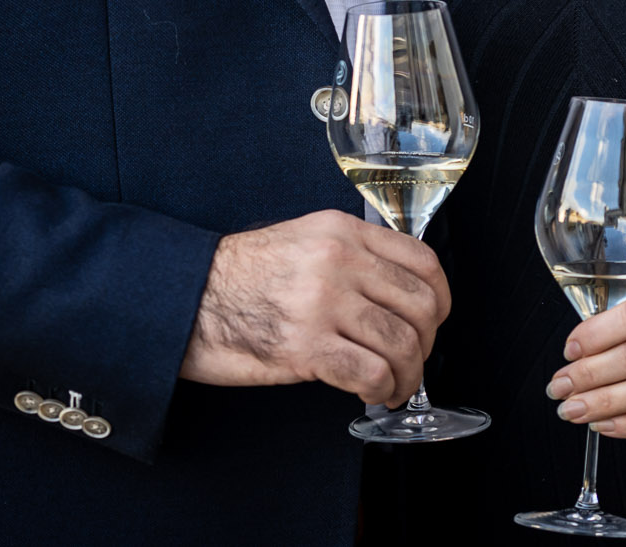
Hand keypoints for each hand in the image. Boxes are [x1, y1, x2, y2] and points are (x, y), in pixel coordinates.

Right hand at [180, 209, 451, 407]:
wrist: (185, 299)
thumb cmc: (239, 277)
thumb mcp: (302, 241)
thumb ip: (351, 257)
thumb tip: (395, 294)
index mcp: (340, 232)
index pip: (422, 260)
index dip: (440, 298)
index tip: (434, 320)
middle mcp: (338, 260)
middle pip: (420, 306)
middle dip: (426, 344)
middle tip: (413, 360)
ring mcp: (322, 302)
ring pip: (401, 343)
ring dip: (408, 375)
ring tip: (395, 386)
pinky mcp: (305, 346)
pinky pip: (370, 372)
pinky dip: (382, 390)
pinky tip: (372, 394)